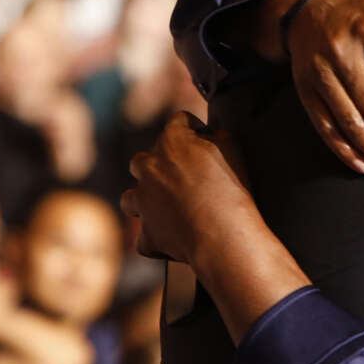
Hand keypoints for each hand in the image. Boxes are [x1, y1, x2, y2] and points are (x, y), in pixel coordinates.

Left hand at [122, 113, 261, 268]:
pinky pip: (145, 237)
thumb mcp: (232, 149)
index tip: (205, 139)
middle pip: (143, 161)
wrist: (221, 234)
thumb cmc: (231, 189)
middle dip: (157, 167)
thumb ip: (217, 136)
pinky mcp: (146, 233)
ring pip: (131, 198)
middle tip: (182, 178)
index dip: (194, 129)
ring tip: (166, 210)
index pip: (179, 122)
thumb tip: (212, 135)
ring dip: (145, 202)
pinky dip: (156, 239)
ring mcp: (142, 201)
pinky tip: (173, 241)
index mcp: (172, 141)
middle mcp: (149, 168)